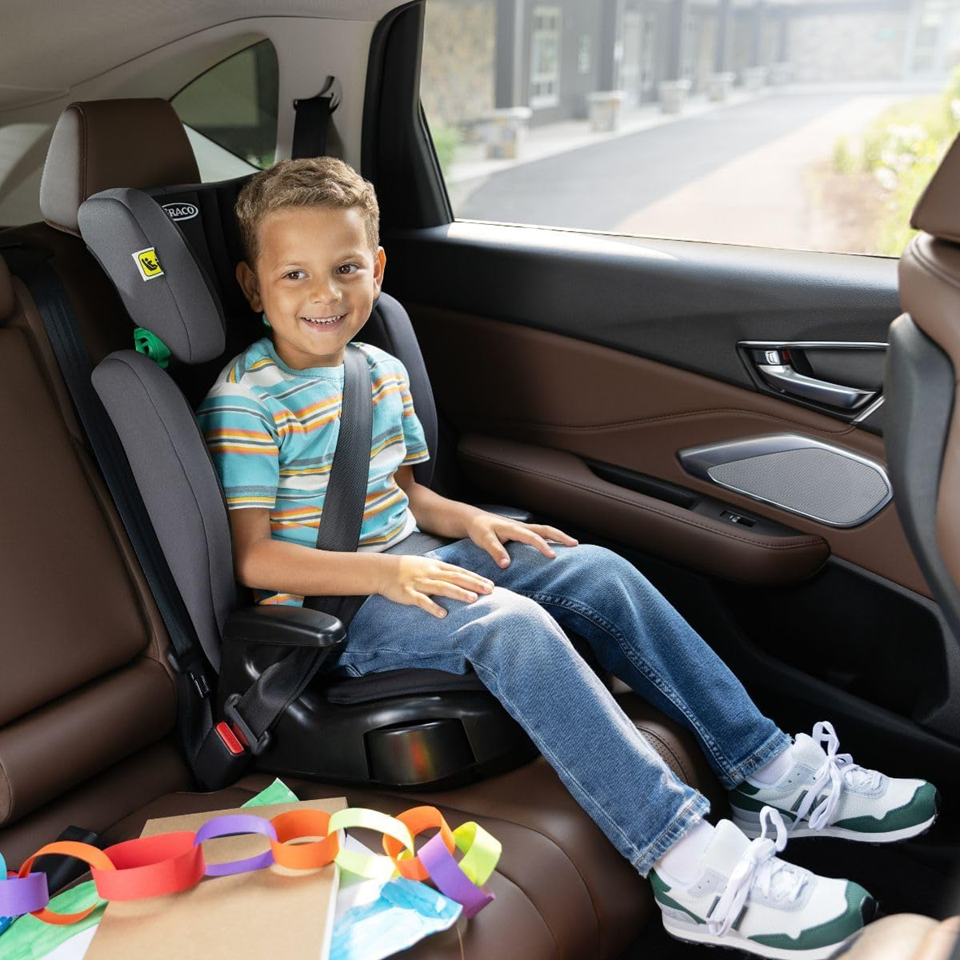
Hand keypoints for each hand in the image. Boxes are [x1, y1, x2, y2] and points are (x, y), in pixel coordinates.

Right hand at [376, 555, 494, 618]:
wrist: (382, 570)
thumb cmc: (408, 569)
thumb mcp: (428, 566)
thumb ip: (444, 572)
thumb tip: (462, 579)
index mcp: (436, 566)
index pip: (460, 572)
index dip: (476, 578)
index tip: (491, 584)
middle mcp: (431, 573)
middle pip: (456, 578)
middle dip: (474, 584)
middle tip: (490, 590)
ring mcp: (420, 583)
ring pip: (442, 588)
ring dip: (458, 593)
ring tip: (473, 599)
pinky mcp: (409, 593)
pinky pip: (422, 601)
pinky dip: (432, 607)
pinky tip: (443, 614)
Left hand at [465, 513, 578, 567]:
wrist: (473, 519)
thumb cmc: (479, 529)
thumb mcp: (484, 540)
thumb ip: (495, 551)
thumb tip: (506, 565)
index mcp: (513, 528)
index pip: (532, 537)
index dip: (543, 546)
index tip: (553, 556)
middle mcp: (521, 526)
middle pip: (545, 529)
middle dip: (561, 536)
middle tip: (575, 544)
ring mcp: (522, 528)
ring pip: (544, 530)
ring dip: (558, 536)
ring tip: (572, 544)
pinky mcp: (520, 531)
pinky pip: (539, 533)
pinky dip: (550, 537)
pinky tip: (556, 544)